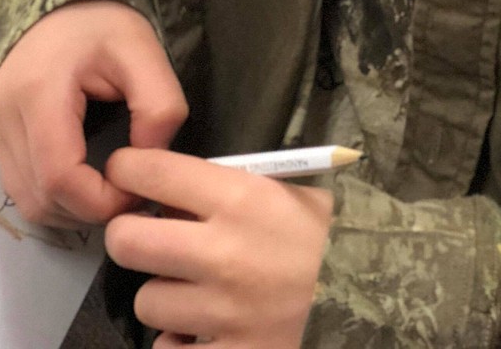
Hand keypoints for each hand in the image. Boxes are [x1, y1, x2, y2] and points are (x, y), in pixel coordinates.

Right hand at [0, 0, 187, 227]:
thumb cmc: (99, 21)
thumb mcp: (142, 51)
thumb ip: (158, 107)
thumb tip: (150, 161)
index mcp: (38, 94)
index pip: (59, 177)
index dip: (100, 199)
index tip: (137, 189)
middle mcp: (3, 119)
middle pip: (40, 199)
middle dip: (88, 210)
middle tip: (129, 193)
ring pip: (27, 201)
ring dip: (70, 209)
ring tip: (110, 189)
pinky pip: (21, 186)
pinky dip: (54, 196)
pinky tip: (86, 180)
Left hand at [104, 147, 333, 348]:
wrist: (374, 292)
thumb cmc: (327, 235)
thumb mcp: (286, 193)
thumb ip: (229, 190)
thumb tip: (172, 194)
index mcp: (239, 197)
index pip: (152, 173)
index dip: (127, 169)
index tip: (126, 173)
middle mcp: (222, 252)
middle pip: (127, 241)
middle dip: (130, 236)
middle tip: (148, 238)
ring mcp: (223, 312)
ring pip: (148, 301)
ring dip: (164, 296)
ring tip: (194, 291)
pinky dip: (181, 344)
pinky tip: (205, 331)